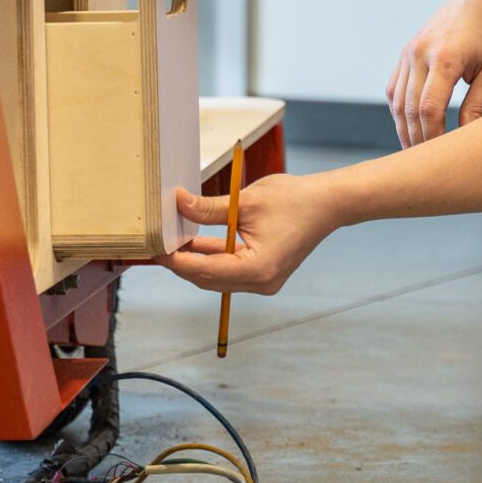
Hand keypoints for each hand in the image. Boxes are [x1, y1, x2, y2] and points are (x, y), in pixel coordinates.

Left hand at [161, 173, 341, 295]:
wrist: (327, 204)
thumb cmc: (293, 200)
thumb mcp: (244, 201)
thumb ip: (208, 209)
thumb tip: (177, 203)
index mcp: (258, 269)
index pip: (205, 271)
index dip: (176, 261)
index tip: (154, 248)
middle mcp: (262, 282)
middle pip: (208, 279)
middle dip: (182, 263)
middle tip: (157, 244)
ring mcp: (264, 281)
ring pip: (217, 277)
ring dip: (195, 260)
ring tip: (171, 240)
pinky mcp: (264, 274)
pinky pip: (229, 271)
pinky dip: (212, 258)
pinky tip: (193, 242)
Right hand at [387, 0, 481, 147]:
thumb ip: (479, 105)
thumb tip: (467, 139)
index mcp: (446, 57)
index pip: (429, 108)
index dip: (432, 137)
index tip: (441, 158)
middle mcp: (420, 53)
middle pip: (408, 108)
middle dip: (416, 139)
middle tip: (425, 165)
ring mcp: (408, 51)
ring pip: (397, 101)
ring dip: (404, 128)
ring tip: (415, 153)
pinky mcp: (405, 52)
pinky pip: (394, 88)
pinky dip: (399, 111)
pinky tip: (409, 128)